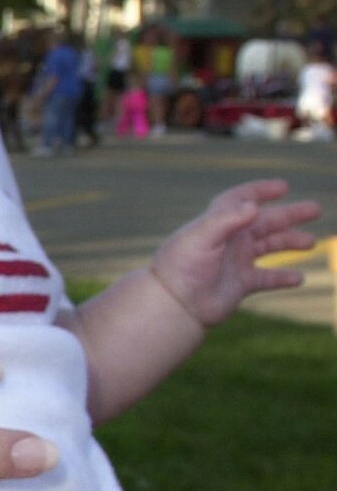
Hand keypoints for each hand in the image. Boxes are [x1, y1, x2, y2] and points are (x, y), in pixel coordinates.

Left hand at [150, 178, 319, 326]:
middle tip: (315, 208)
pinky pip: (268, 278)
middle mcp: (229, 240)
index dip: (260, 191)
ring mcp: (236, 261)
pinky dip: (283, 277)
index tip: (283, 186)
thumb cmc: (182, 267)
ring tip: (311, 242)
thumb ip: (226, 219)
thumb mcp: (201, 238)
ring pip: (270, 247)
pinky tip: (298, 278)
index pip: (240, 200)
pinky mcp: (241, 284)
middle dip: (289, 214)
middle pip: (264, 221)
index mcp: (218, 224)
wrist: (174, 304)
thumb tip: (253, 205)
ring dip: (290, 242)